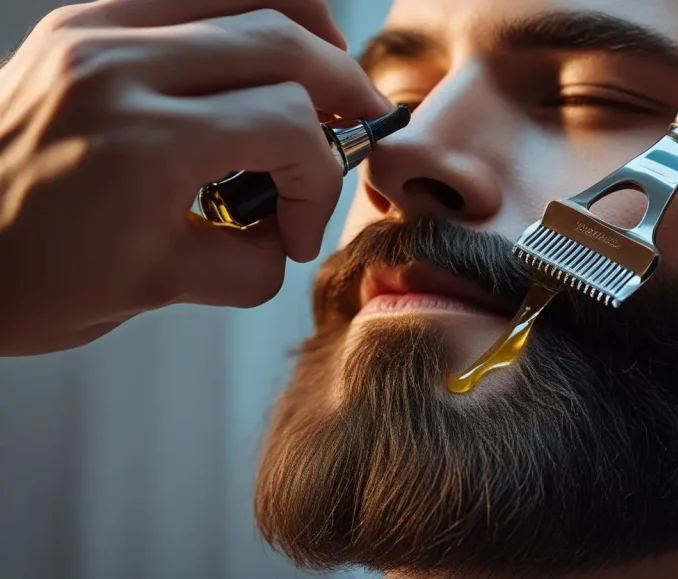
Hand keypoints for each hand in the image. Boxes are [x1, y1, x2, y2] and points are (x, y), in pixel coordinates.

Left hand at [0, 0, 390, 355]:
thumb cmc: (21, 279)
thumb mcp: (152, 291)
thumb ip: (248, 264)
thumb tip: (286, 234)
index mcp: (141, 141)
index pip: (288, 126)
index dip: (319, 183)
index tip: (299, 229)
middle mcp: (118, 66)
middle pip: (282, 38)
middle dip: (339, 88)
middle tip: (354, 128)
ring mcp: (93, 31)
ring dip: (301, 31)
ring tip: (319, 76)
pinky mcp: (78, 23)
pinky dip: (240, 18)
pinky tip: (254, 60)